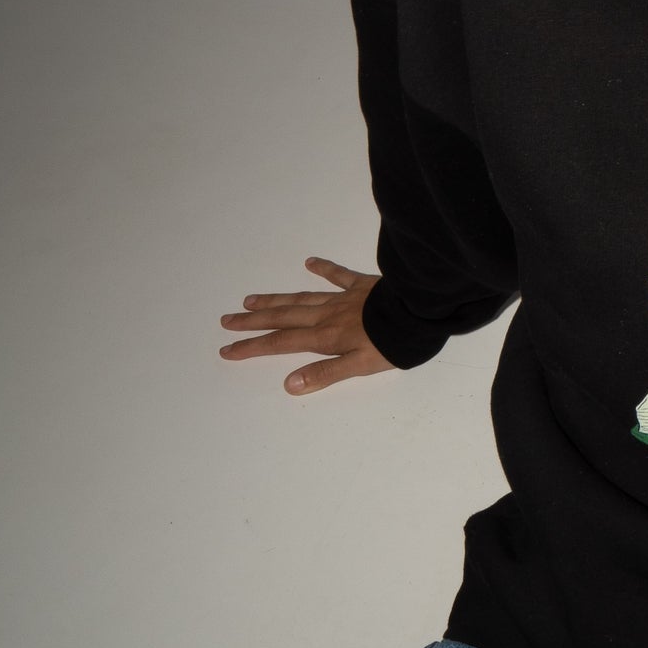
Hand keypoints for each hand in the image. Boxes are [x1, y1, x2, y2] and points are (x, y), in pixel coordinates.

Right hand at [218, 258, 396, 395]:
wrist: (421, 310)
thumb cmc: (394, 343)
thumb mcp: (360, 366)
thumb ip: (325, 373)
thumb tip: (289, 384)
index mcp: (326, 336)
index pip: (281, 343)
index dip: (253, 348)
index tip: (227, 349)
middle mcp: (327, 315)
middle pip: (283, 318)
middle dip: (253, 322)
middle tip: (226, 321)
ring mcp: (344, 298)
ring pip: (301, 298)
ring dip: (275, 300)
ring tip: (250, 300)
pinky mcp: (363, 285)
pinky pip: (338, 275)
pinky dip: (323, 269)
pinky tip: (310, 262)